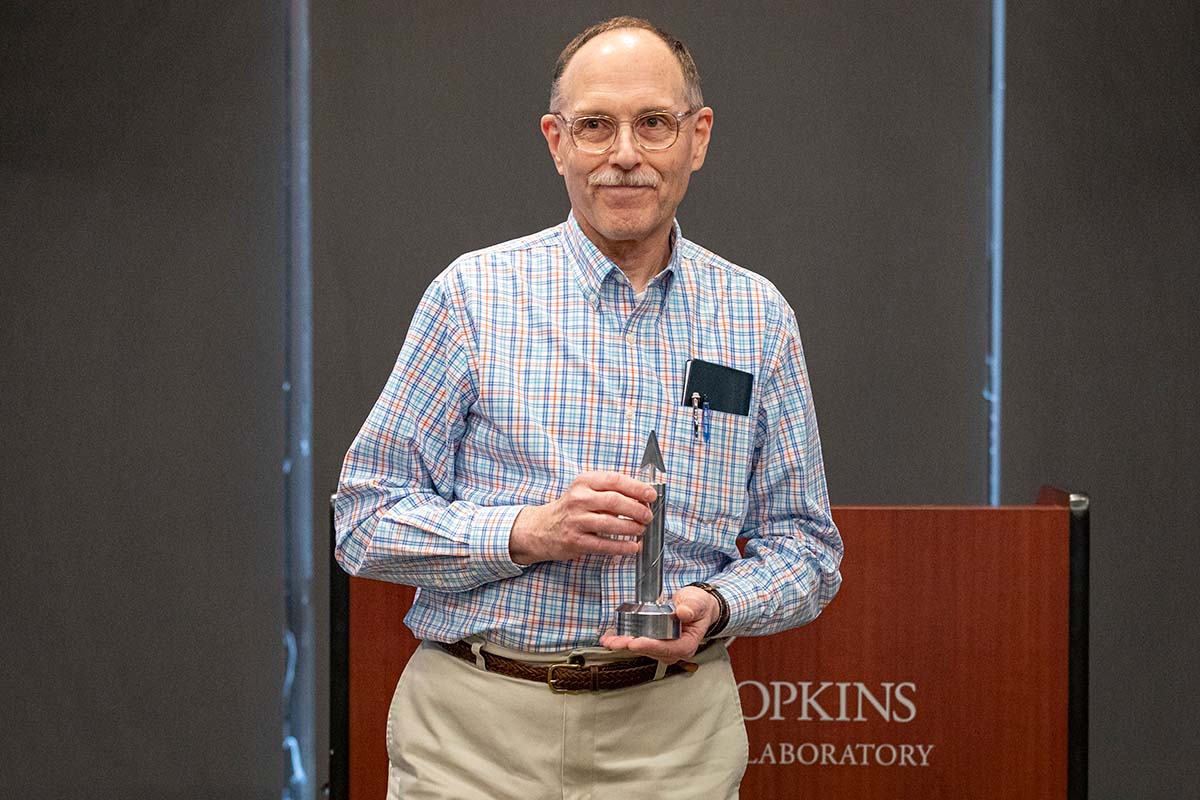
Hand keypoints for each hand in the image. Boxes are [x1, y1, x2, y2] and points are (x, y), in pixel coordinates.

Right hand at [509, 471, 656, 563]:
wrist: (540, 528)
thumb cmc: (569, 509)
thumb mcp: (584, 491)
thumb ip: (609, 491)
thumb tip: (641, 497)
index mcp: (584, 482)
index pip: (615, 481)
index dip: (637, 488)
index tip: (651, 495)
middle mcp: (579, 499)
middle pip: (616, 502)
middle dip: (638, 509)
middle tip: (648, 515)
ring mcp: (577, 521)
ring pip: (611, 524)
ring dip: (632, 528)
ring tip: (641, 529)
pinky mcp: (576, 541)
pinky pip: (604, 545)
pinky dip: (622, 547)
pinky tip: (633, 547)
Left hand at [599, 585, 718, 661]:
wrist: (695, 606)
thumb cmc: (698, 606)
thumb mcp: (698, 603)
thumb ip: (692, 608)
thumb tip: (684, 613)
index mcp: (687, 645)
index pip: (668, 649)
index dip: (651, 646)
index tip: (636, 642)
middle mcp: (673, 650)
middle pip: (650, 650)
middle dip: (631, 645)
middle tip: (616, 642)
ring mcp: (662, 648)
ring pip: (640, 648)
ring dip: (623, 643)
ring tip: (608, 639)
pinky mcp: (652, 643)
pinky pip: (637, 642)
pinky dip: (623, 639)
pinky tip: (609, 638)